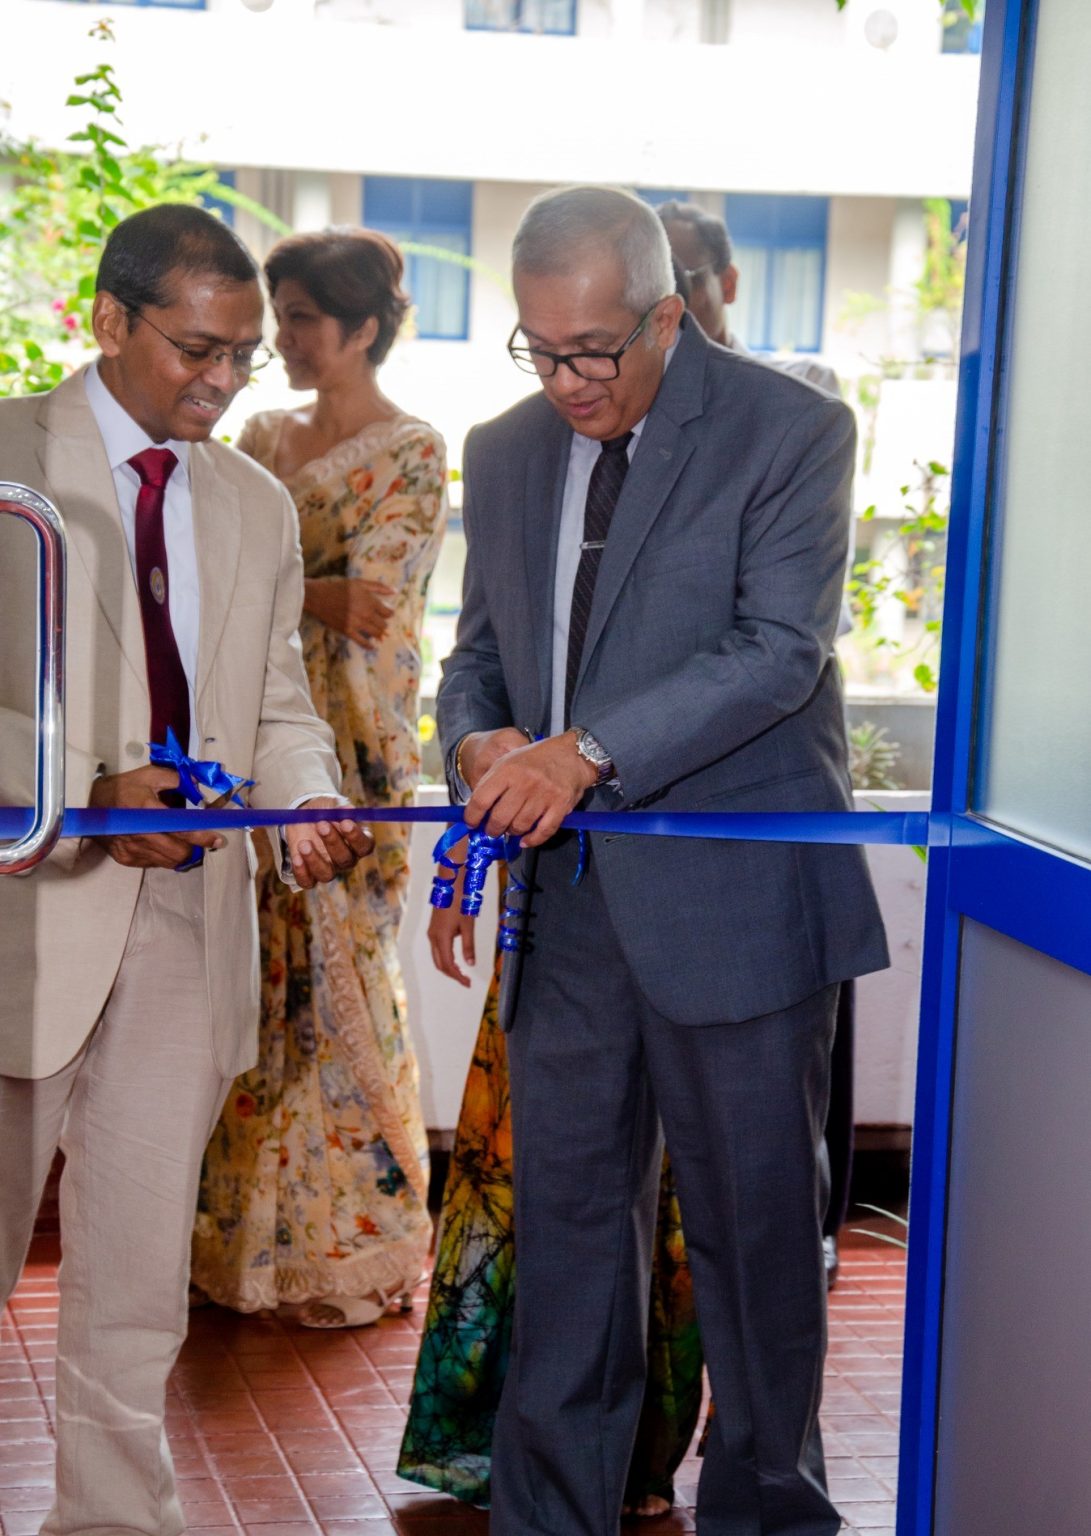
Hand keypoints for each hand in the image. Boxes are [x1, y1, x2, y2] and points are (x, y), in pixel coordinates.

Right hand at [89, 765, 225, 869]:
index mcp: (146, 809)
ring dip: (179, 853)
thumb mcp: (148, 775)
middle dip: (193, 848)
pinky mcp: (126, 859)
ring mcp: (132, 849)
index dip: (201, 836)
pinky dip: (163, 855)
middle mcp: (139, 833)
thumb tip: (198, 785)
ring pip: (168, 861)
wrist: (89, 805)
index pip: (180, 828)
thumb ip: (175, 779)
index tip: (217, 840)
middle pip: (177, 852)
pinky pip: (154, 863)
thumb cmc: (123, 788)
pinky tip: (159, 842)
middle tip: (199, 840)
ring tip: (179, 840)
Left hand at [286, 796, 374, 888]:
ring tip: (304, 843)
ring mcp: (328, 868)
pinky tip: (296, 857)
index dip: (356, 837)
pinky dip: (301, 872)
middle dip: (333, 842)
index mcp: (358, 842)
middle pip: (345, 859)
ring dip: (315, 859)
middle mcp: (346, 858)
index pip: (365, 846)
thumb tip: (348, 810)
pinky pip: (308, 882)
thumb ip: (340, 808)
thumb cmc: (324, 810)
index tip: (345, 822)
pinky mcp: (310, 875)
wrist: (303, 817)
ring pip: (327, 874)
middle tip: (321, 825)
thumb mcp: (332, 804)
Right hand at [304, 576, 395, 644]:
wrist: (319, 597)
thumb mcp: (360, 583)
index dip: (389, 614)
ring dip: (379, 634)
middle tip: (380, 623)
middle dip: (383, 624)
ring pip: (376, 633)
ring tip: (378, 633)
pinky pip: (362, 642)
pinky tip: (372, 647)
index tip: (386, 614)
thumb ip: (378, 587)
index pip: (388, 613)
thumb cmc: (340, 587)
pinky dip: (369, 646)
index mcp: (370, 601)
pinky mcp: (347, 631)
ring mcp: (357, 624)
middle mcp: (366, 613)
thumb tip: (395, 591)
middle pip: (383, 625)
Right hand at [428, 856, 476, 986]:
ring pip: (437, 957)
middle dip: (452, 974)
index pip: (448, 965)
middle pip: (440, 964)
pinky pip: (437, 949)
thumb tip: (470, 963)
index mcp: (441, 938)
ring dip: (448, 967)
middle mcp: (433, 937)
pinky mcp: (434, 928)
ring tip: (461, 972)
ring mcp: (432, 933)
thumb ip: (468, 945)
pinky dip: (445, 957)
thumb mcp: (468, 925)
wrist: (450, 884)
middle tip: (465, 981)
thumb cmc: (460, 902)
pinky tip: (456, 957)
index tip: (468, 983)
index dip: (458, 976)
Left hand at [465, 731, 595, 846]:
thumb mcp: (508, 761)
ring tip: (511, 830)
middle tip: (493, 830)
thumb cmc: (536, 759)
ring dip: (512, 832)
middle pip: (499, 818)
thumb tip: (476, 810)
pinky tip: (525, 840)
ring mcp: (543, 795)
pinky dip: (532, 840)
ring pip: (520, 826)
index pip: (481, 800)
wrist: (571, 755)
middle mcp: (524, 783)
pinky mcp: (560, 806)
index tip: (472, 823)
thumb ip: (491, 783)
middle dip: (492, 829)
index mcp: (507, 770)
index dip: (472, 816)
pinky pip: (543, 832)